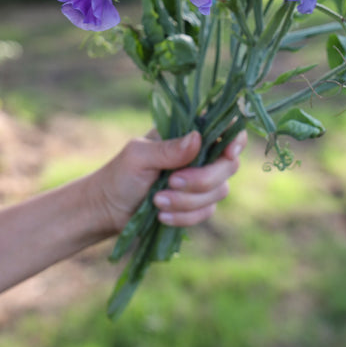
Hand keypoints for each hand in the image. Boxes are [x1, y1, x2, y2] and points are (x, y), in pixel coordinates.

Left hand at [90, 130, 246, 236]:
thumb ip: (169, 149)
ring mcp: (202, 181)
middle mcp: (201, 155)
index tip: (228, 153)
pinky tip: (162, 215)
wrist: (108, 209)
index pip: (226, 130)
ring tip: (157, 201)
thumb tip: (197, 139)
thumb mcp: (139, 156)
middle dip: (202, 179)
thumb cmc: (120, 174)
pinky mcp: (197, 205)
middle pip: (228, 165)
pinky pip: (206, 212)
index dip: (235, 140)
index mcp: (189, 135)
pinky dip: (185, 216)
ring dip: (188, 201)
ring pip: (218, 191)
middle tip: (171, 183)